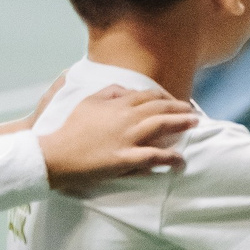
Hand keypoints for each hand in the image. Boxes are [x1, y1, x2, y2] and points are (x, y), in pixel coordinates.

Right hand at [40, 85, 196, 190]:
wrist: (54, 154)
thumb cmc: (69, 128)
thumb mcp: (88, 102)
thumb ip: (109, 93)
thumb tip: (127, 90)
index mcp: (118, 104)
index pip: (149, 96)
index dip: (166, 97)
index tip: (175, 100)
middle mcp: (126, 118)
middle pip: (160, 108)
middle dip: (180, 107)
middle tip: (193, 111)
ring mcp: (127, 138)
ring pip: (162, 126)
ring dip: (181, 123)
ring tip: (195, 123)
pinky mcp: (124, 159)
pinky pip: (153, 156)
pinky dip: (169, 158)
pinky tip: (179, 159)